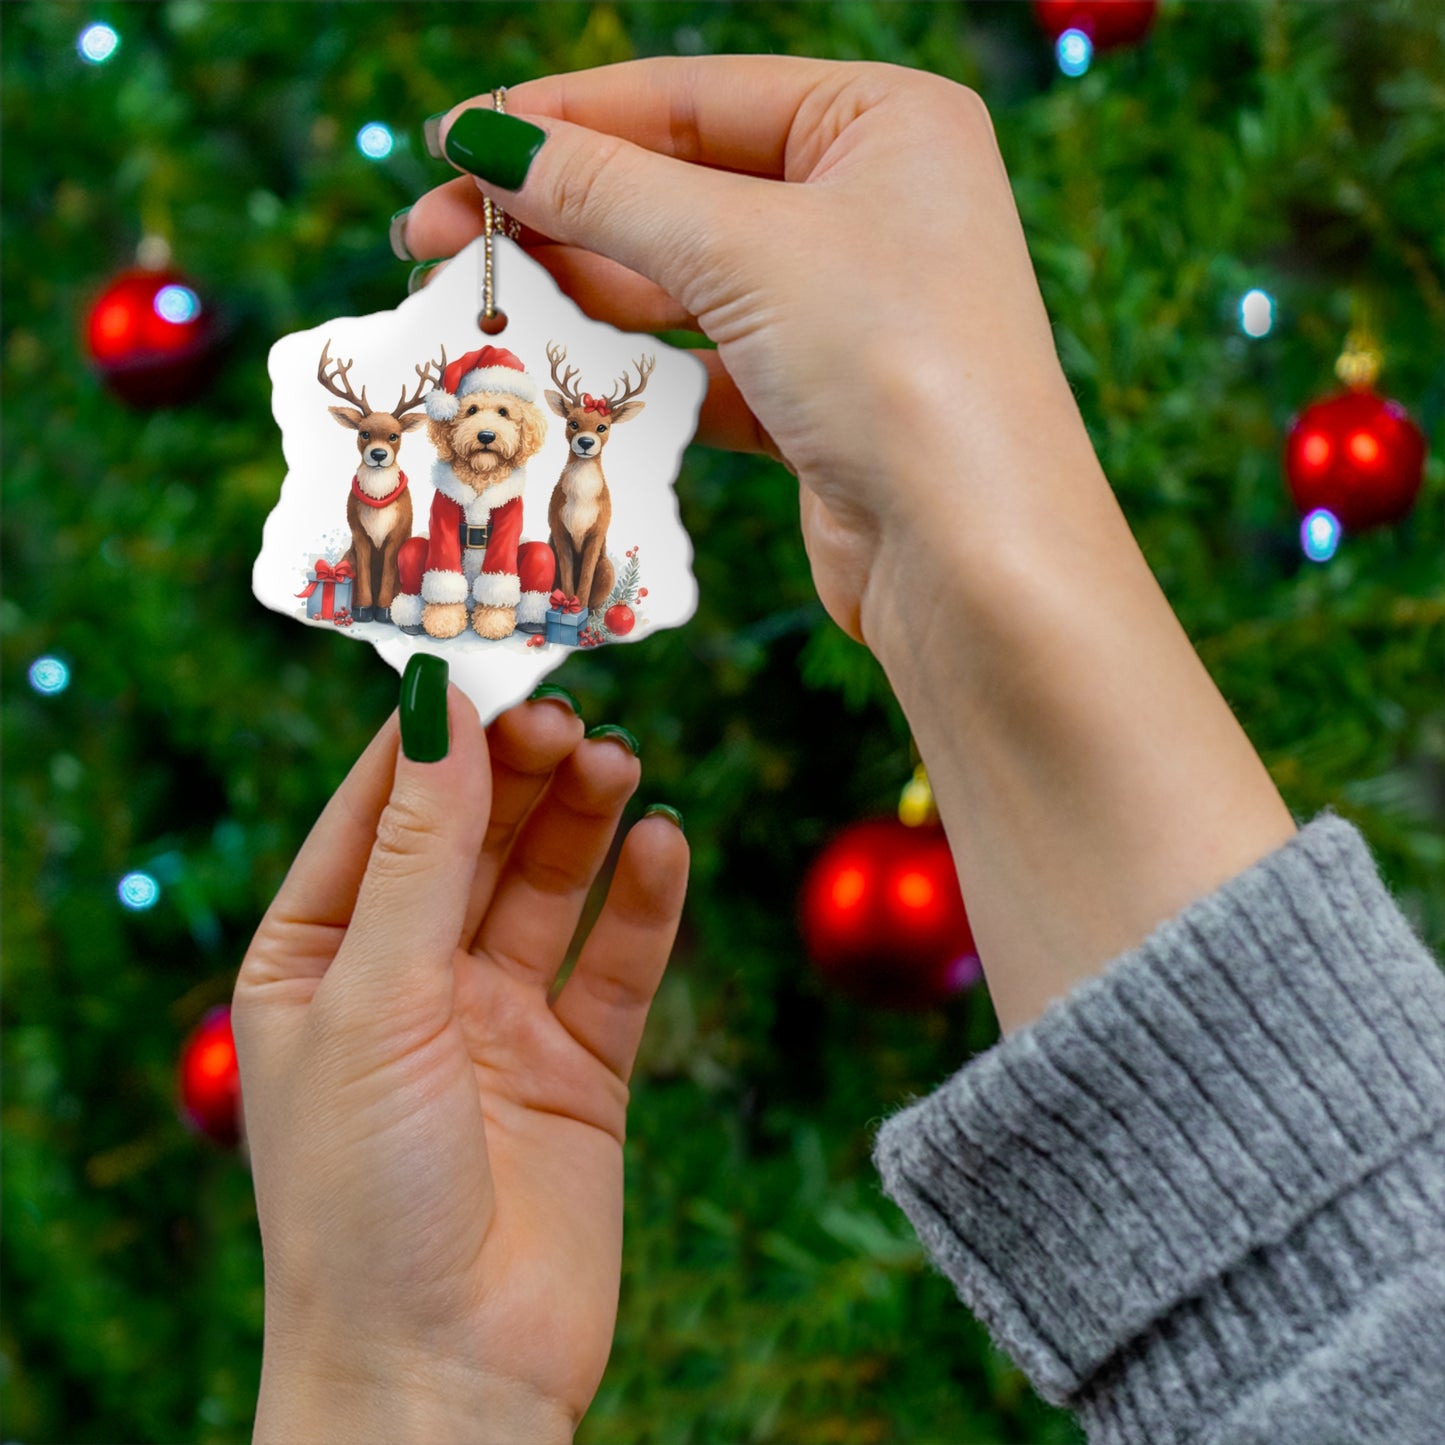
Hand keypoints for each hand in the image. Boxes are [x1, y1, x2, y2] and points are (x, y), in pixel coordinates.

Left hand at [232, 688, 686, 1441]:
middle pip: (474, 836)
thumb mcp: (374, 999)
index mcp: (318, 958)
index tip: (490, 659)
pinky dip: (644, 902)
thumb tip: (439, 706)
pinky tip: (665, 845)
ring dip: (584, 820)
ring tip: (621, 763)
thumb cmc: (362, 1197)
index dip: (433, 736)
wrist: (445, 1377)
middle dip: (520, 771)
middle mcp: (408, 979)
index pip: (377, 811)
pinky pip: (617, 962)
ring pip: (549, 885)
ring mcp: (498, 1021)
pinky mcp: (580, 1067)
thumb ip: (419, 852)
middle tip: (572, 712)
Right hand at [403, 57, 1091, 644]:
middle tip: (432, 234)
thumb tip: (487, 141)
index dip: (562, 118)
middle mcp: (872, 204)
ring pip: (687, 280)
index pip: (690, 98)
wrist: (973, 559)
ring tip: (480, 299)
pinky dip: (640, 369)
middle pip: (679, 188)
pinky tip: (566, 371)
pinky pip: (708, 362)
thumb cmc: (895, 366)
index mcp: (883, 122)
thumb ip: (609, 191)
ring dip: (585, 290)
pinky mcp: (821, 401)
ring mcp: (847, 308)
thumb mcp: (744, 249)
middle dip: (557, 211)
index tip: (452, 141)